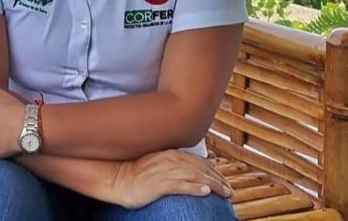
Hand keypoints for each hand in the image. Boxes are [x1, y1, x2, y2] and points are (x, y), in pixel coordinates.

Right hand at [111, 150, 233, 208]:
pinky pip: (180, 186)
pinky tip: (205, 193)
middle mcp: (169, 160)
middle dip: (218, 180)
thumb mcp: (156, 164)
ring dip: (213, 185)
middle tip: (230, 191)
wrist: (116, 179)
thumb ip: (172, 164)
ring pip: (195, 177)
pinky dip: (194, 188)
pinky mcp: (159, 184)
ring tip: (225, 193)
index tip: (224, 182)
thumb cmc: (135, 174)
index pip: (198, 162)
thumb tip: (188, 171)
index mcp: (170, 154)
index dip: (214, 172)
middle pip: (201, 169)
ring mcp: (164, 171)